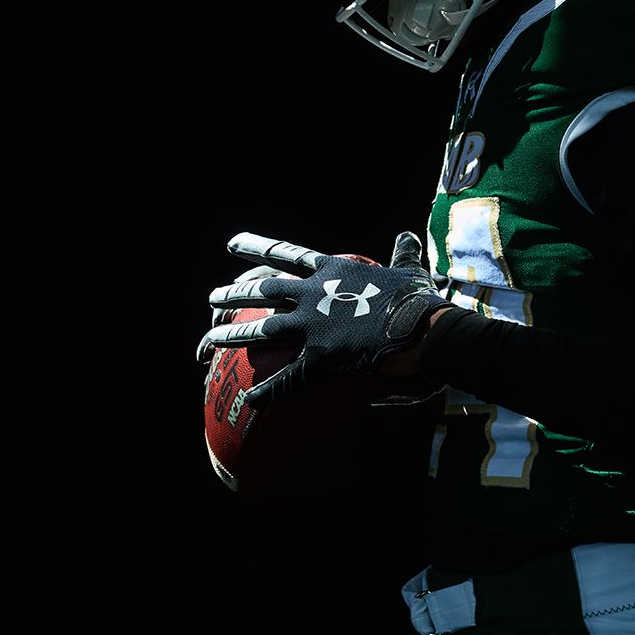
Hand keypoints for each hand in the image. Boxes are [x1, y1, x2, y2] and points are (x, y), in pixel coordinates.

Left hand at [198, 231, 447, 405]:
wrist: (426, 328)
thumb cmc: (419, 299)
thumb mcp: (410, 270)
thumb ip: (402, 253)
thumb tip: (408, 235)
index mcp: (332, 272)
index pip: (287, 256)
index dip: (257, 248)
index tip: (231, 245)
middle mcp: (315, 294)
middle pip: (265, 291)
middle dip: (234, 294)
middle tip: (212, 298)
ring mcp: (315, 325)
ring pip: (264, 328)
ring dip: (234, 334)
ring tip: (208, 340)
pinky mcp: (323, 357)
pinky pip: (290, 377)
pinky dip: (270, 390)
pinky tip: (252, 399)